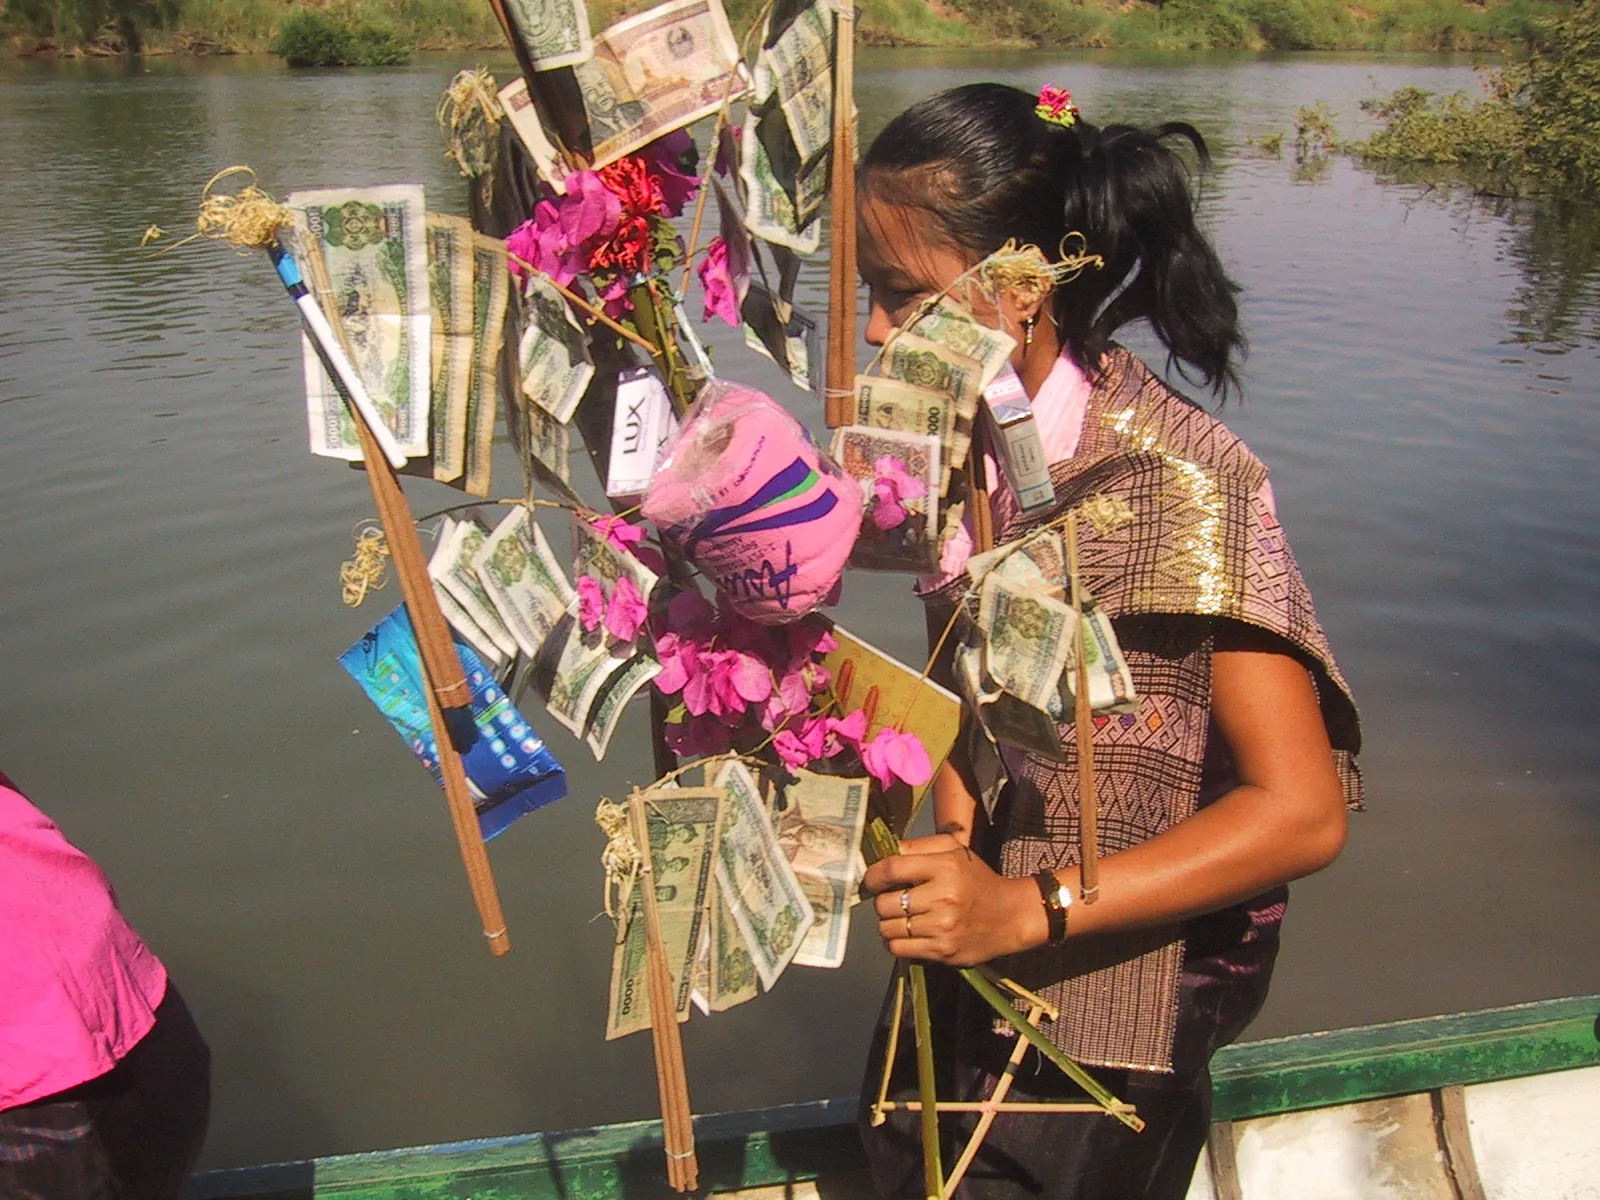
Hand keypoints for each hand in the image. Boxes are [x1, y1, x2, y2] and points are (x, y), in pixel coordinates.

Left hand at [862, 834, 1046, 966]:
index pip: (891, 869)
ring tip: (902, 918)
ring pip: (888, 928)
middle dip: (882, 902)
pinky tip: (907, 934)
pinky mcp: (942, 951)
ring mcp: (942, 927)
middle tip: (893, 900)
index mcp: (945, 867)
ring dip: (888, 923)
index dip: (872, 876)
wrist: (1010, 916)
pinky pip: (898, 949)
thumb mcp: (955, 851)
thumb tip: (884, 852)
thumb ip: (919, 846)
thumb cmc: (977, 880)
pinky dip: (895, 942)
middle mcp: (943, 897)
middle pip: (885, 903)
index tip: (871, 881)